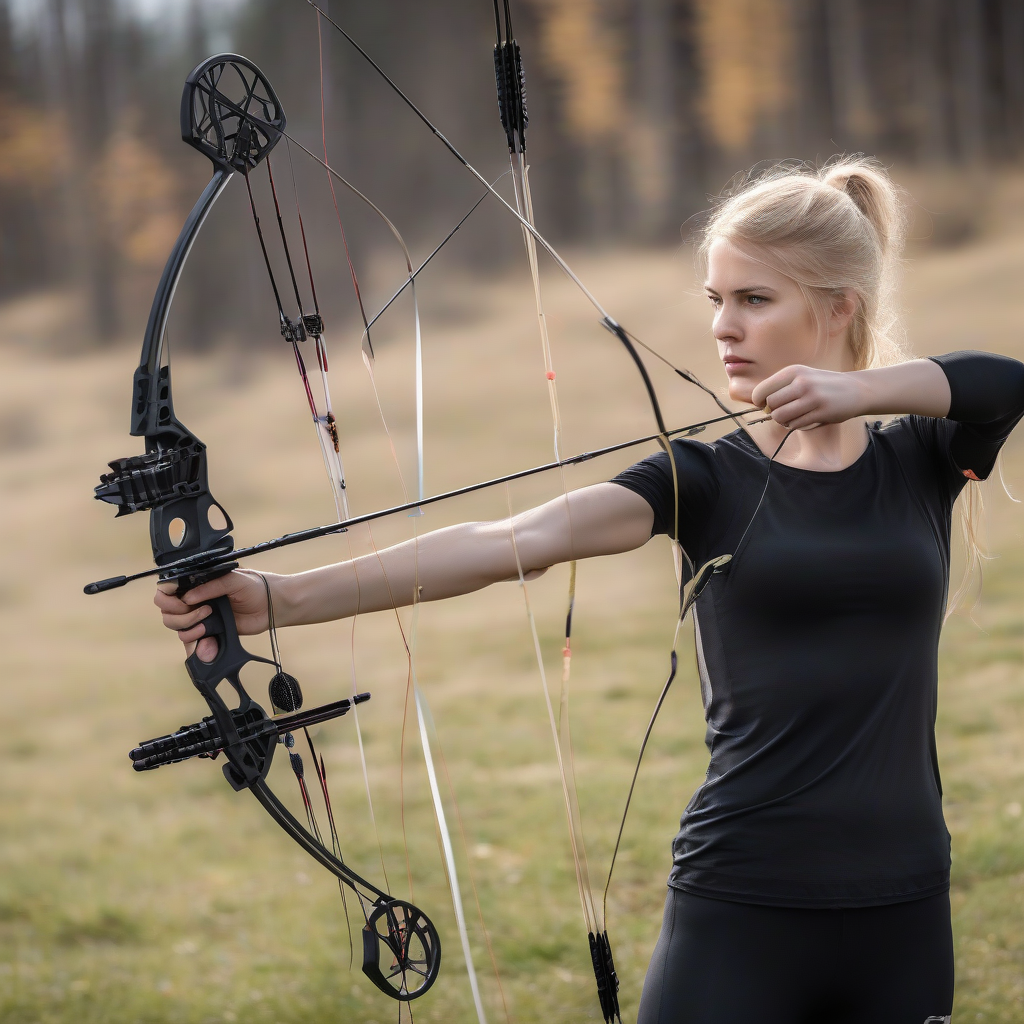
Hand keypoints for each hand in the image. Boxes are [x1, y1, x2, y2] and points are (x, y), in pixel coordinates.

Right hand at [154, 570, 270, 662]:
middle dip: (180, 614)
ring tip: (209, 623)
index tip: (183, 602)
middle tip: (204, 611)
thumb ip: (210, 586)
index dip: (168, 597)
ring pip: (176, 627)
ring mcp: (199, 617)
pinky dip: (196, 644)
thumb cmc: (254, 587)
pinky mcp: (209, 632)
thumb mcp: (233, 580)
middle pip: (167, 611)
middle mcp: (194, 600)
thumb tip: (187, 598)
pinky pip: (191, 643)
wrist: (271, 607)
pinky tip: (209, 642)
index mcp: (196, 583)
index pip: (167, 589)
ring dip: (189, 628)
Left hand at [751, 365, 868, 429]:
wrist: (856, 389)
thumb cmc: (822, 385)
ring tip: (793, 417)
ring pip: (780, 417)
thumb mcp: (802, 377)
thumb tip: (759, 405)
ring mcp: (812, 397)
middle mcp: (802, 382)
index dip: (758, 401)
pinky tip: (806, 419)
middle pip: (770, 405)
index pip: (761, 390)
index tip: (764, 405)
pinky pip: (796, 425)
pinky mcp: (821, 412)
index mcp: (793, 371)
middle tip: (783, 412)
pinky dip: (796, 425)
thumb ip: (781, 387)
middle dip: (773, 412)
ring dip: (783, 421)